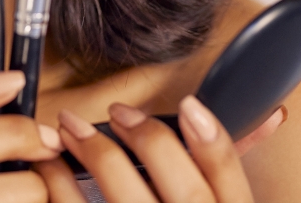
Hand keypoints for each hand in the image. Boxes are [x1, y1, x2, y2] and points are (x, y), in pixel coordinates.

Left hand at [34, 96, 285, 202]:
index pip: (230, 186)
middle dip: (150, 141)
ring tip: (71, 128)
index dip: (214, 142)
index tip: (188, 107)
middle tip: (120, 113)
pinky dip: (60, 188)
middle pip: (187, 191)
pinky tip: (50, 170)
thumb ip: (217, 185)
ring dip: (96, 155)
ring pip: (127, 201)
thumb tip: (250, 119)